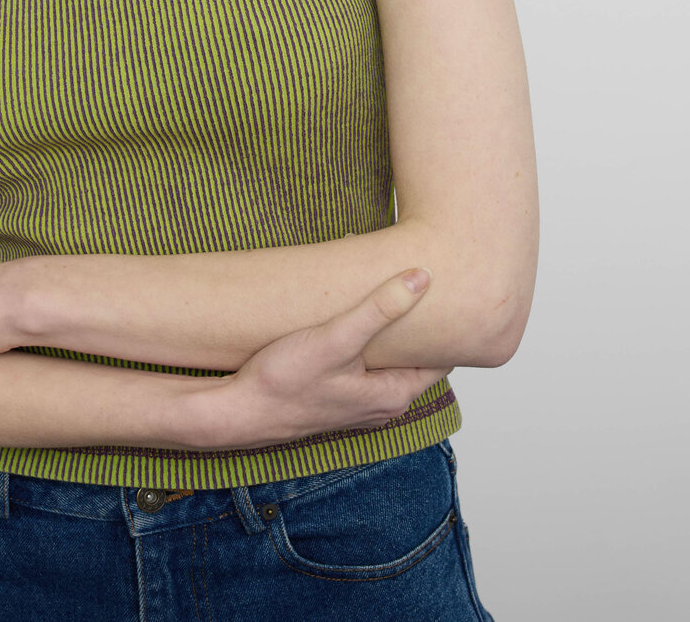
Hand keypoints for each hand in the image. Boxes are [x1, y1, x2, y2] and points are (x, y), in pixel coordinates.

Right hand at [206, 268, 452, 449]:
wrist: (239, 411)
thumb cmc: (285, 381)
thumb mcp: (337, 338)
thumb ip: (381, 308)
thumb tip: (422, 278)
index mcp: (393, 395)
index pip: (441, 359)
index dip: (446, 324)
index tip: (449, 291)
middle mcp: (381, 405)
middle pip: (413, 357)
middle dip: (414, 321)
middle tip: (416, 281)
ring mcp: (357, 403)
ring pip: (386, 361)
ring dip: (385, 330)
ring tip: (383, 291)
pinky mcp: (334, 396)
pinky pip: (362, 364)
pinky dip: (363, 340)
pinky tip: (348, 317)